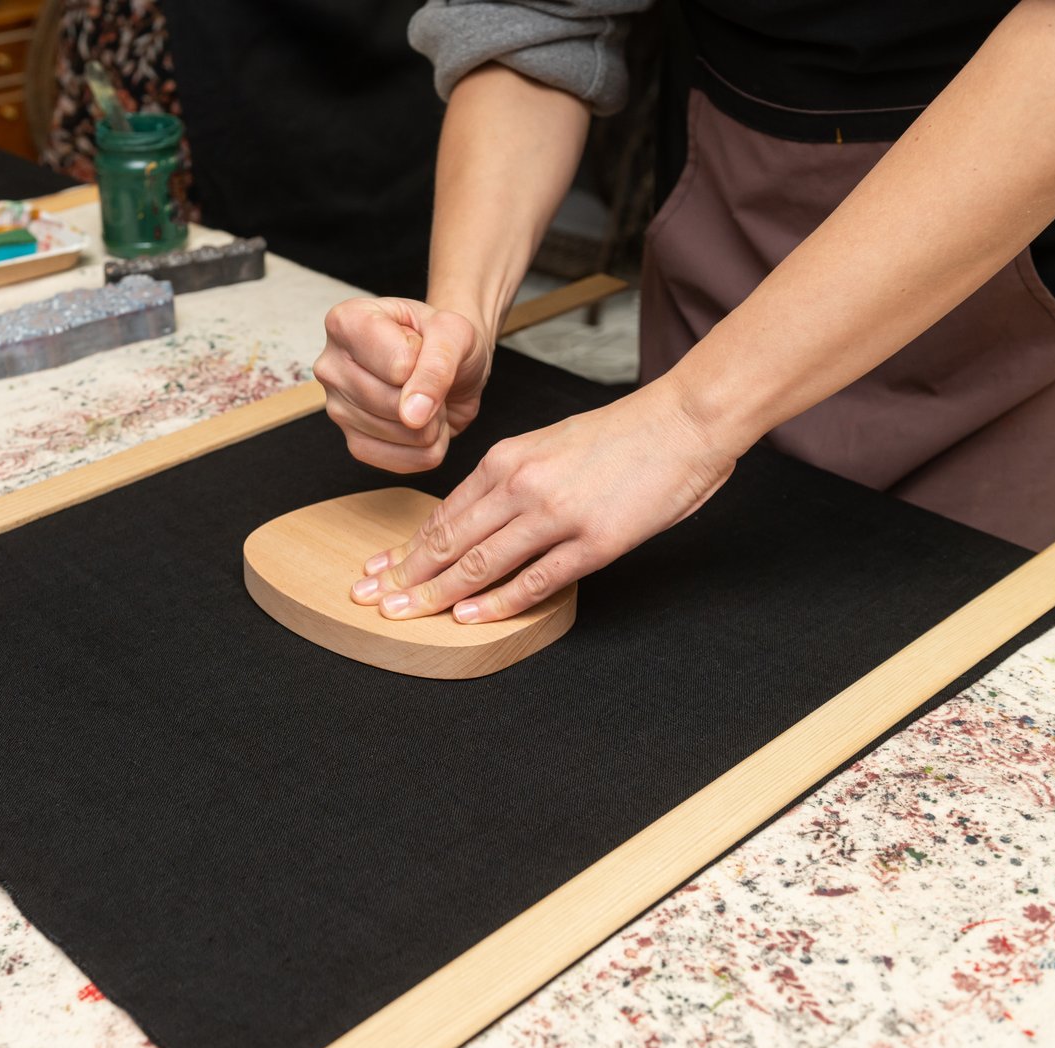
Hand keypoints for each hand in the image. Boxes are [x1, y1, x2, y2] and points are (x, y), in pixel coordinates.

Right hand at [313, 297, 490, 472]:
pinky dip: (427, 447)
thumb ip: (437, 365)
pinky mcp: (354, 444)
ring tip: (424, 396)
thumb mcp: (453, 332)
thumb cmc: (444, 339)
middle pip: (394, 403)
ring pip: (402, 434)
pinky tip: (422, 422)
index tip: (422, 347)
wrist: (449, 364)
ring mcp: (337, 409)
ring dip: (432, 421)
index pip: (398, 365)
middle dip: (429, 396)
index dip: (426, 362)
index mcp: (346, 322)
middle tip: (427, 376)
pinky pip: (403, 461)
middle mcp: (330, 366)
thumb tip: (412, 416)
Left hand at [349, 378, 742, 622]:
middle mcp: (522, 485)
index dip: (408, 548)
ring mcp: (556, 515)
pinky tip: (471, 619)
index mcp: (508, 459)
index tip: (379, 570)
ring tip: (406, 615)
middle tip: (370, 600)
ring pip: (481, 562)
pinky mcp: (593, 542)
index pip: (444, 513)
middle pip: (450, 540)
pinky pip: (535, 579)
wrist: (684, 422)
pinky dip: (498, 602)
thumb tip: (480, 516)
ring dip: (439, 594)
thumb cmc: (622, 435)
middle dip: (406, 575)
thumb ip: (513, 479)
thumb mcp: (549, 445)